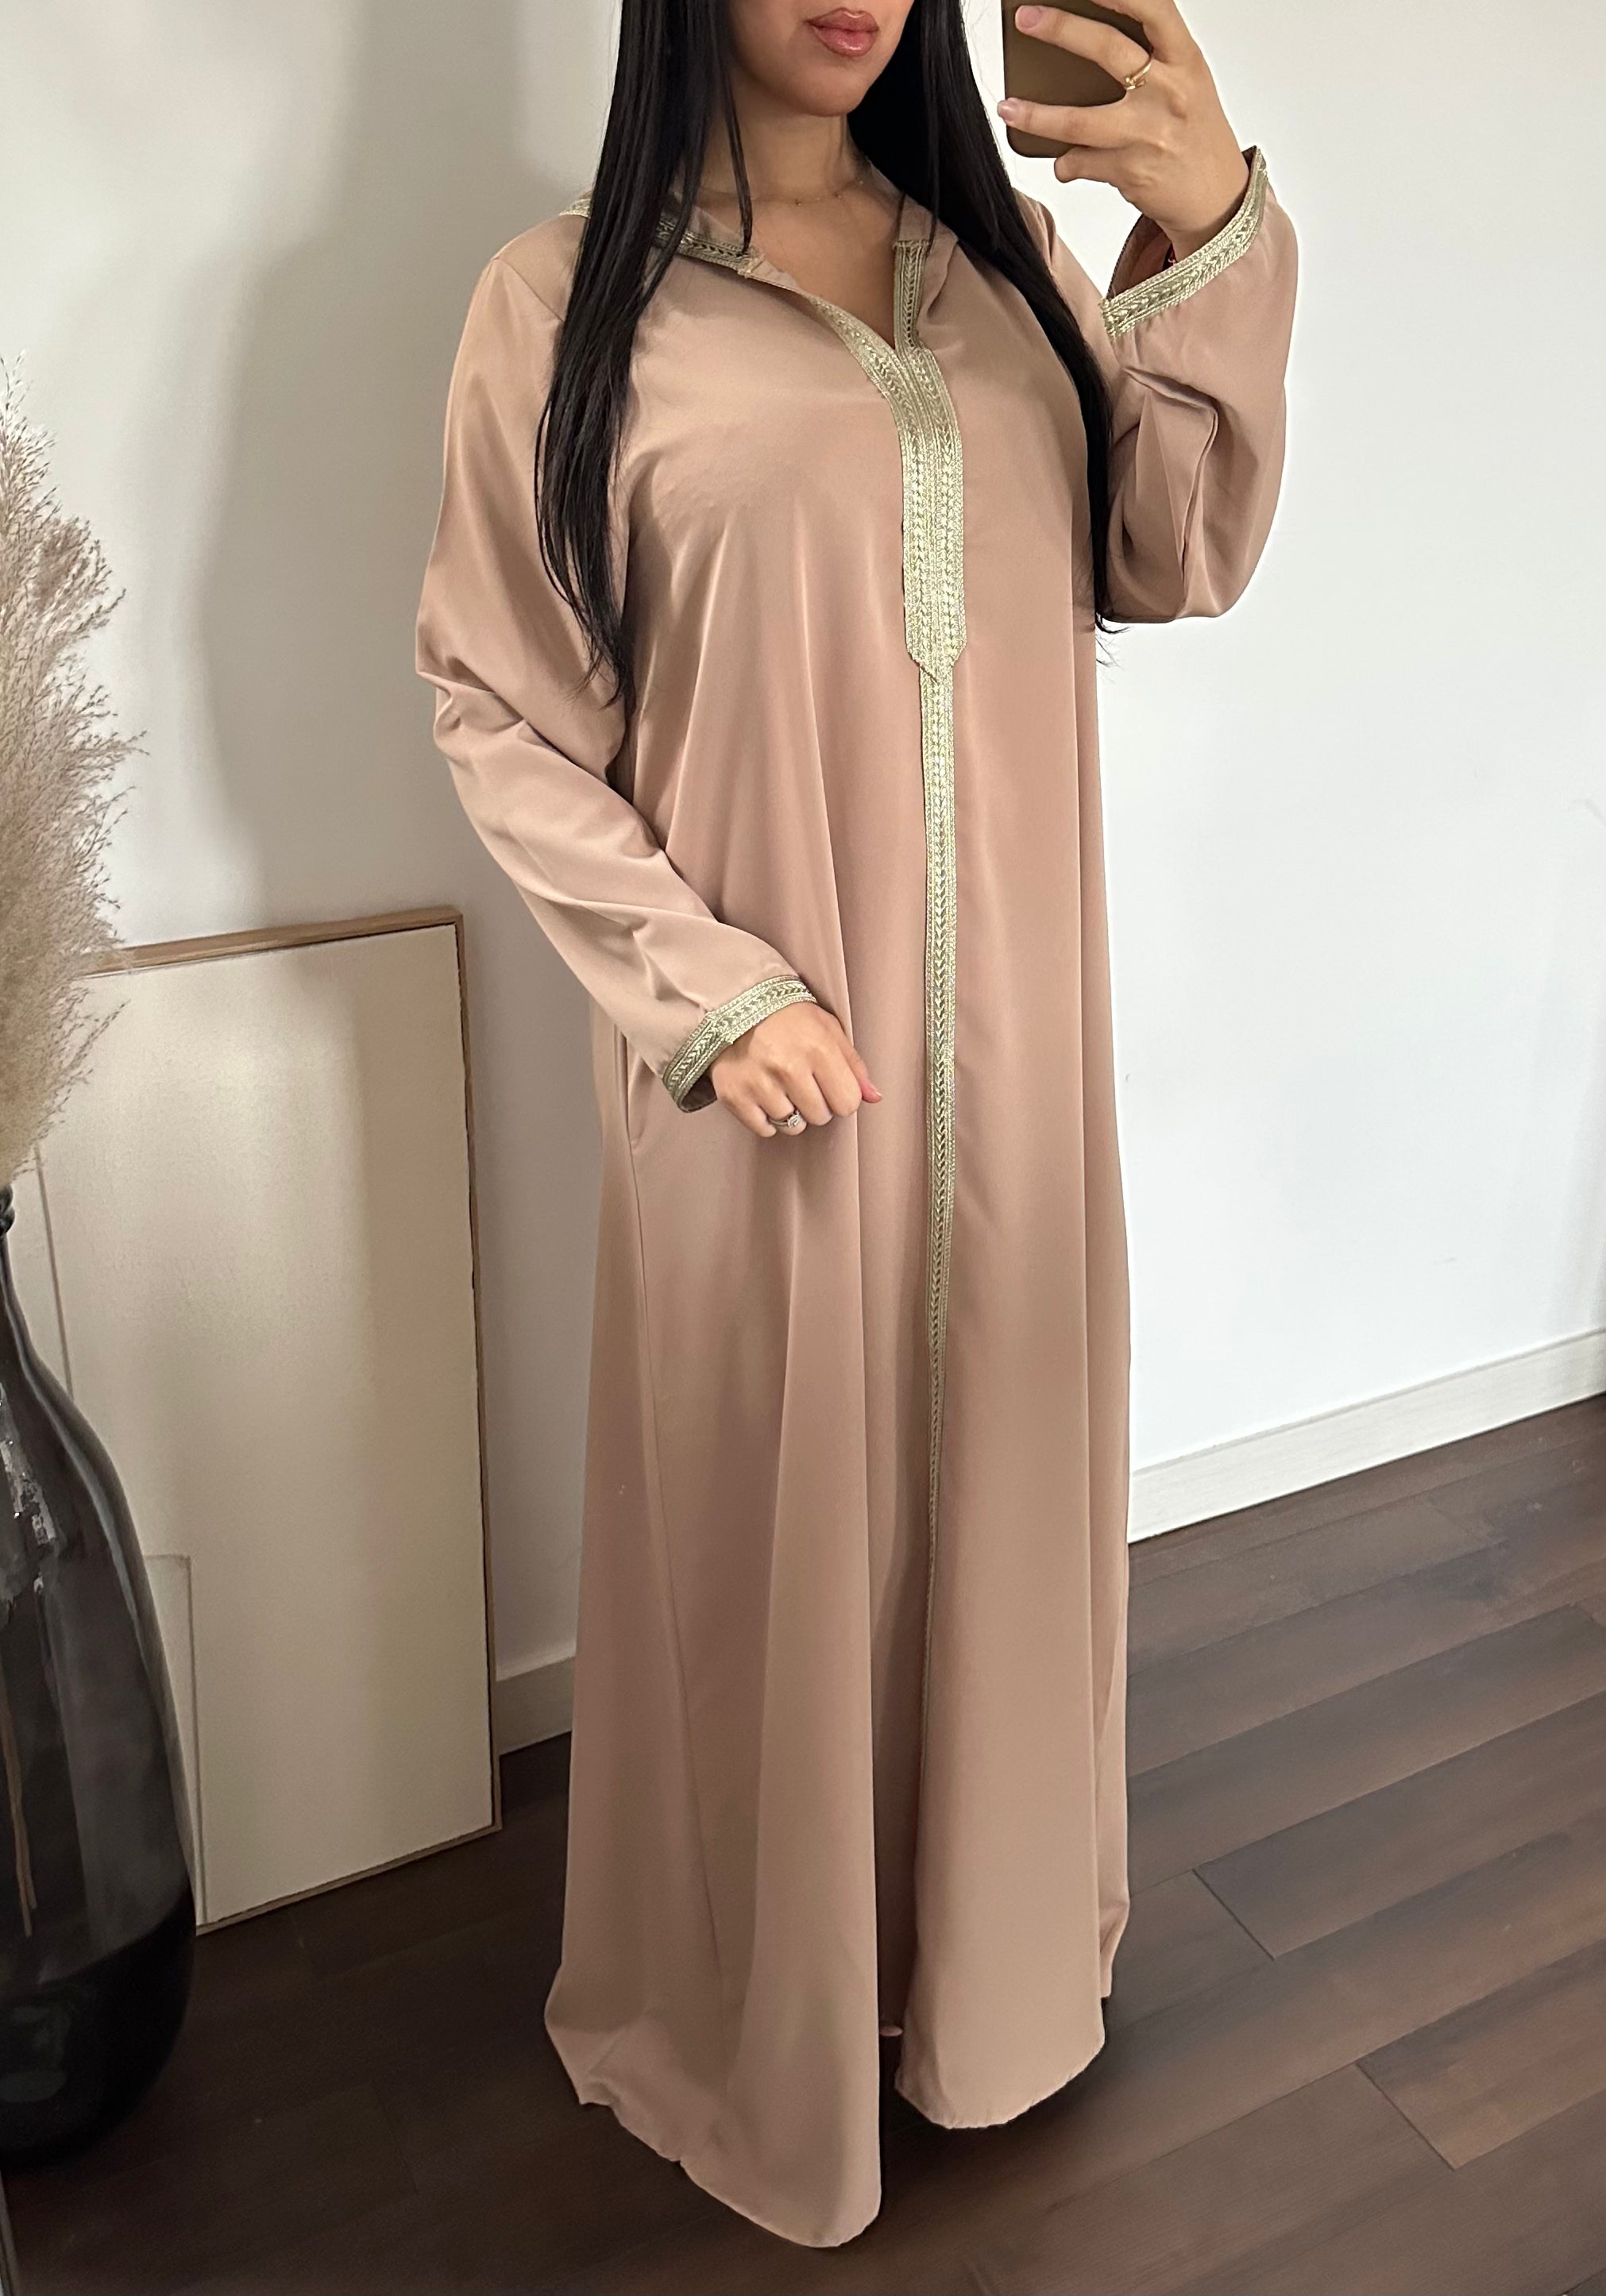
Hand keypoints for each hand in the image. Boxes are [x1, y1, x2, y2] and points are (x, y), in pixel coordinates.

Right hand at [710, 1002, 881, 1139]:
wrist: (733, 1005)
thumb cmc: (787, 1016)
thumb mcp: (827, 1028)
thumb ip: (853, 1064)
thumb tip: (874, 1097)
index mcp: (818, 1048)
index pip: (847, 1103)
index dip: (841, 1097)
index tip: (830, 1086)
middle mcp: (788, 1068)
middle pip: (820, 1117)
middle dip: (816, 1105)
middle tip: (802, 1082)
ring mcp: (759, 1084)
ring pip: (792, 1125)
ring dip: (791, 1111)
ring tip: (781, 1086)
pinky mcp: (735, 1096)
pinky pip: (764, 1129)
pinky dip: (766, 1118)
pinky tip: (763, 1095)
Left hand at [1000, 1, 1249, 257]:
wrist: (1217, 198)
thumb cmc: (1194, 133)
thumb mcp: (1188, 81)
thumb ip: (1152, 55)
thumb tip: (1087, 34)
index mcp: (1185, 60)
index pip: (1153, 9)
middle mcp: (1170, 92)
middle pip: (1108, 50)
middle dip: (1061, 30)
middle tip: (1026, 19)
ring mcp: (1149, 134)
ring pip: (1079, 121)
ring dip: (1037, 116)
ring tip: (1009, 107)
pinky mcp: (1131, 171)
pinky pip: (1081, 161)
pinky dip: (1066, 162)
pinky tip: (1065, 160)